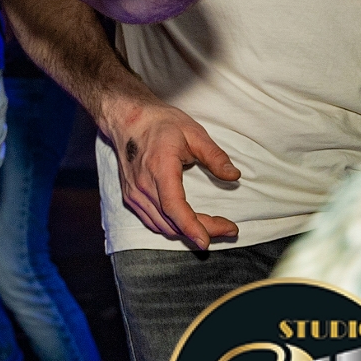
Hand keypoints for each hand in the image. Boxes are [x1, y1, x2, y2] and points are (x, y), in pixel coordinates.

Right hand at [103, 97, 240, 249]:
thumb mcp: (193, 133)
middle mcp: (143, 185)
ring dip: (187, 232)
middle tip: (228, 229)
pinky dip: (171, 227)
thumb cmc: (160, 123)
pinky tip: (187, 223)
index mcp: (160, 168)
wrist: (127, 119)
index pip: (174, 207)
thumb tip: (234, 176)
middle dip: (202, 231)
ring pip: (162, 226)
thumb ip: (215, 156)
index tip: (207, 241)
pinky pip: (152, 221)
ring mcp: (134, 193)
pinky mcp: (130, 197)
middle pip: (172, 222)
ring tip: (212, 227)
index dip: (191, 227)